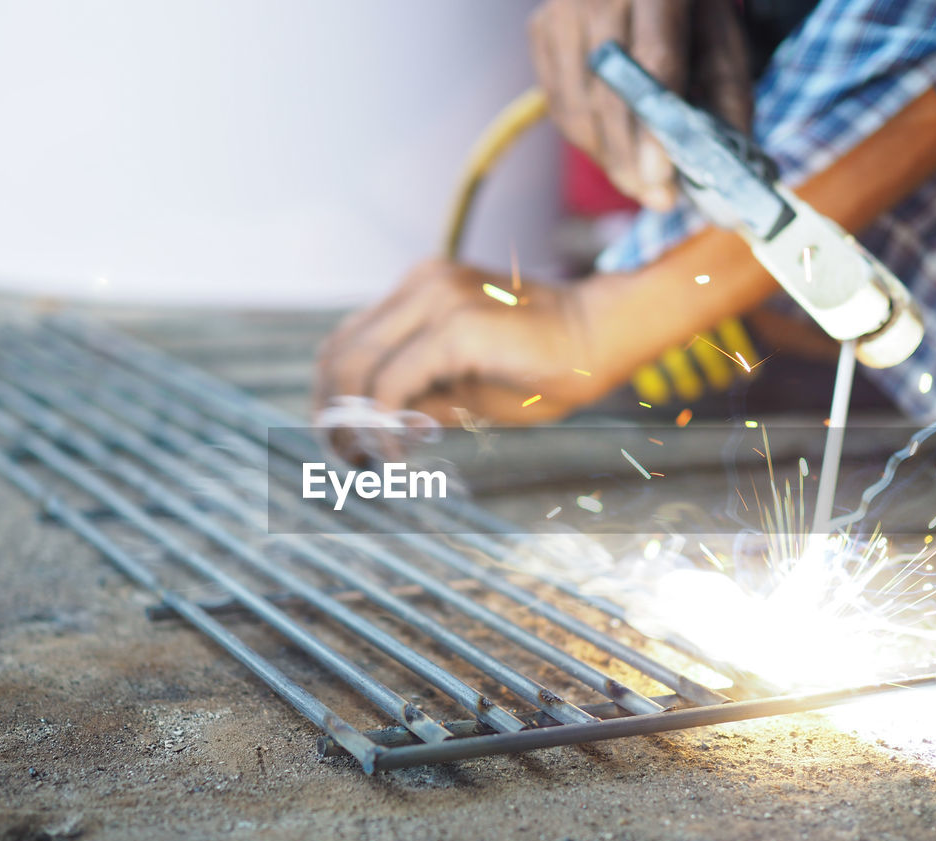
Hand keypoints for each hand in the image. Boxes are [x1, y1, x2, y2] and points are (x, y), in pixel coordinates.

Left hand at [313, 259, 618, 428]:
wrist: (604, 335)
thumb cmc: (546, 365)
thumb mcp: (465, 388)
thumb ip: (417, 397)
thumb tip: (370, 431)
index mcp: (420, 290)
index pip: (347, 340)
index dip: (331, 395)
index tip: (343, 439)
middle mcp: (420, 285)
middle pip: (338, 352)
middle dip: (331, 413)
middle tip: (347, 459)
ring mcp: (435, 298)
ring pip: (355, 365)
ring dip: (351, 420)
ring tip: (368, 458)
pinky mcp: (455, 326)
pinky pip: (391, 382)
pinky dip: (383, 422)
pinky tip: (398, 451)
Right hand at [527, 0, 751, 210]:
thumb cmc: (685, 1)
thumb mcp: (718, 29)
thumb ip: (726, 90)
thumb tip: (726, 164)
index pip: (652, 63)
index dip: (653, 128)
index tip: (660, 178)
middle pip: (607, 96)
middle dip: (631, 160)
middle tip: (658, 199)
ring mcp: (562, 13)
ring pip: (576, 109)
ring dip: (609, 158)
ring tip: (642, 184)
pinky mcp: (541, 31)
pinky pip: (558, 105)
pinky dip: (588, 139)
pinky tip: (616, 152)